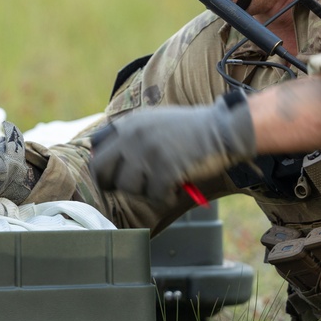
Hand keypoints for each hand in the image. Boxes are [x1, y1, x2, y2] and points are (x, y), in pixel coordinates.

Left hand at [89, 95, 255, 200]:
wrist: (224, 128)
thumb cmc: (191, 131)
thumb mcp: (153, 123)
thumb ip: (130, 138)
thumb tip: (104, 162)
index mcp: (128, 123)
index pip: (95, 148)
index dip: (105, 167)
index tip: (118, 174)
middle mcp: (132, 136)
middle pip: (102, 172)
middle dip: (118, 185)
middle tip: (139, 187)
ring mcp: (147, 152)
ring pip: (129, 188)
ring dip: (147, 191)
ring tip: (165, 182)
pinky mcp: (164, 168)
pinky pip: (155, 197)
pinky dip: (167, 197)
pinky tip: (178, 186)